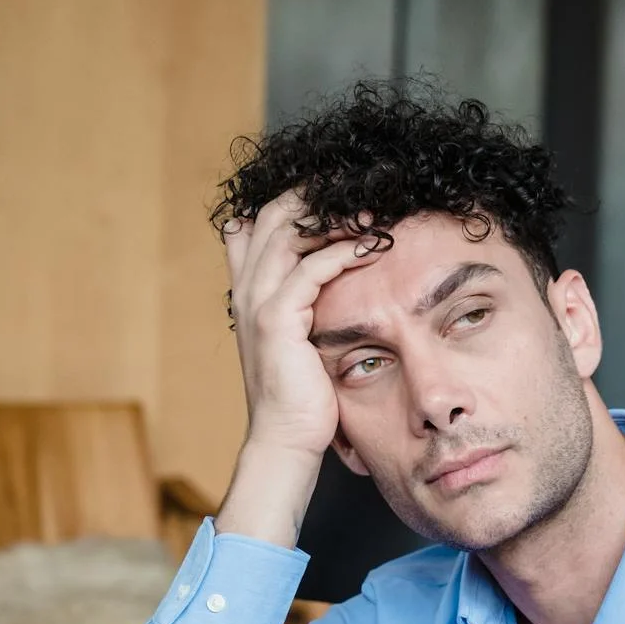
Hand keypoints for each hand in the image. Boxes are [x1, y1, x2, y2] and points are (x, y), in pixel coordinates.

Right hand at [216, 192, 381, 545]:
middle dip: (318, 193)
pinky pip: (309, 271)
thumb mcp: (304, 337)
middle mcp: (248, 287)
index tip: (342, 188)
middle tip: (363, 186)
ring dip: (335, 216)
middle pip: (275, 214)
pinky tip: (372, 245)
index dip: (299, 196)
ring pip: (290, 235)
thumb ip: (310, 303)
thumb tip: (333, 276)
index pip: (264, 219)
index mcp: (251, 287)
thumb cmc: (304, 392)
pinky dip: (342, 253)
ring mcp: (257, 303)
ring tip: (376, 209)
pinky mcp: (275, 322)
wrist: (287, 438)